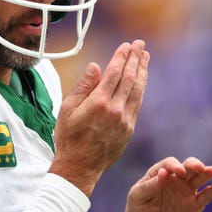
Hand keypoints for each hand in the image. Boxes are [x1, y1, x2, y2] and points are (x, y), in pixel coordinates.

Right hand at [49, 40, 149, 195]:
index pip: (114, 73)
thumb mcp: (67, 109)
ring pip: (137, 90)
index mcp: (98, 103)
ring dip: (142, 71)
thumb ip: (83, 87)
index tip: (126, 45)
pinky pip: (138, 103)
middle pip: (129, 78)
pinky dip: (141, 87)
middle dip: (135, 59)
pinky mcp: (129, 129)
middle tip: (140, 44)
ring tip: (145, 57)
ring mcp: (124, 120)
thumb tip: (95, 66)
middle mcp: (114, 110)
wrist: (79, 166)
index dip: (122, 57)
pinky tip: (141, 79)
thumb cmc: (68, 137)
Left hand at [112, 157, 211, 211]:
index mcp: (158, 174)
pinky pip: (206, 196)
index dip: (175, 166)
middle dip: (193, 165)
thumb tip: (164, 173)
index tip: (178, 172)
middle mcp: (174, 180)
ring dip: (206, 173)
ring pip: (199, 178)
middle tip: (198, 167)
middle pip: (187, 167)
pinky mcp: (194, 206)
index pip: (169, 164)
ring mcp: (185, 192)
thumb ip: (150, 186)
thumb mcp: (137, 197)